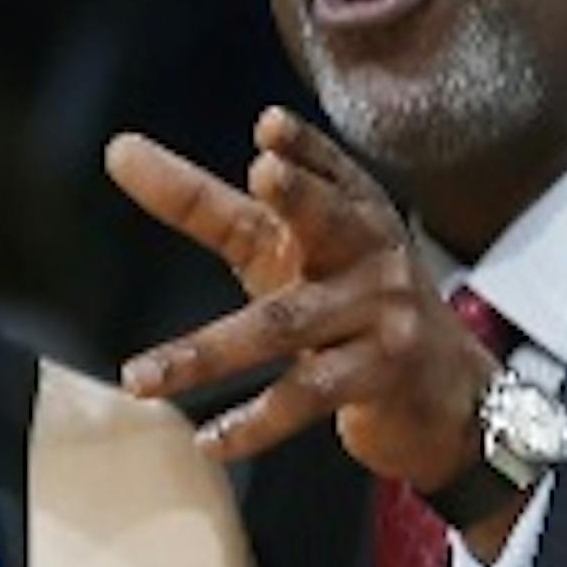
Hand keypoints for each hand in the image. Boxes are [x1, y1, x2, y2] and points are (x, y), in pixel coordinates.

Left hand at [106, 108, 493, 476]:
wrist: (448, 394)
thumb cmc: (344, 305)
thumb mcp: (283, 250)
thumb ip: (206, 204)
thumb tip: (118, 150)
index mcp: (351, 212)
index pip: (328, 171)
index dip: (304, 148)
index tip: (269, 125)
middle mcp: (371, 253)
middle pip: (330, 222)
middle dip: (300, 197)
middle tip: (263, 173)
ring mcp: (382, 316)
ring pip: (283, 327)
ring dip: (204, 355)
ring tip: (137, 378)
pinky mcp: (380, 377)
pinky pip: (305, 398)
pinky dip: (252, 424)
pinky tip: (207, 441)